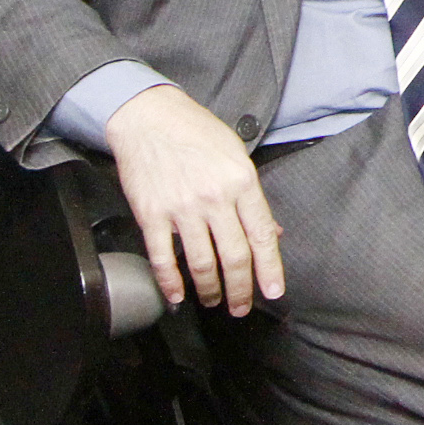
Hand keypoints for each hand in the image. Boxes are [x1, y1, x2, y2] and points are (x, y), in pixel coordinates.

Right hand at [105, 84, 283, 315]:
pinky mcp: (152, 215)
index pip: (262, 235)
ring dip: (211, 289)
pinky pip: (163, 257)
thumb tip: (270, 231)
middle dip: (242, 288)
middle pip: (235, 256)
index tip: (273, 290)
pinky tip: (177, 295)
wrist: (150, 118)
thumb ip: (253, 197)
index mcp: (241, 181)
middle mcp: (214, 198)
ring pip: (202, 263)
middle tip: (242, 306)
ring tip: (214, 301)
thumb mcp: (237, 155)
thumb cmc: (196, 132)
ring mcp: (182, 208)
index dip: (269, 268)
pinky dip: (170, 282)